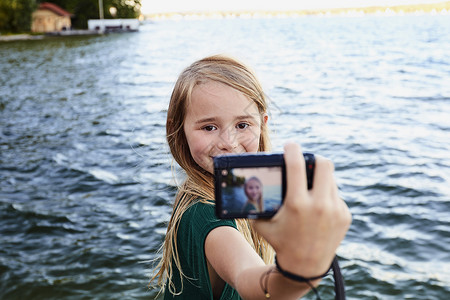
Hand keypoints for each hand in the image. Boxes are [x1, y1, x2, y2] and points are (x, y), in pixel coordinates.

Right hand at [252, 142, 350, 276]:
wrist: (305, 267)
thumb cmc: (280, 242)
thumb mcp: (262, 223)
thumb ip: (257, 203)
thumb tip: (250, 183)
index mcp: (297, 203)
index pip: (297, 164)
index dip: (293, 149)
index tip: (290, 145)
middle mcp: (319, 205)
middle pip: (324, 164)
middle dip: (314, 158)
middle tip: (307, 161)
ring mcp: (335, 210)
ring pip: (331, 179)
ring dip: (321, 178)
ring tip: (311, 186)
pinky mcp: (345, 215)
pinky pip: (336, 195)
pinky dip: (327, 195)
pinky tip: (318, 207)